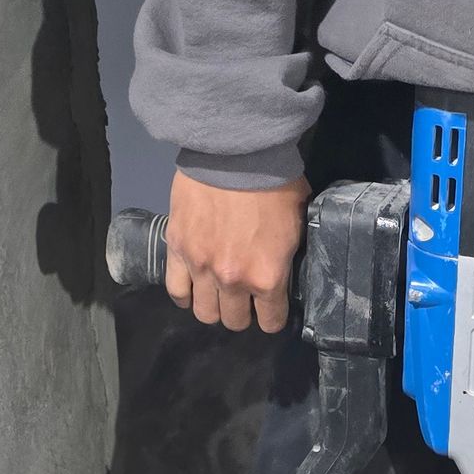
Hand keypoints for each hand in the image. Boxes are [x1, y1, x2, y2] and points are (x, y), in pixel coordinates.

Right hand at [165, 169, 307, 331]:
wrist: (235, 153)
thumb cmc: (274, 183)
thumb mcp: (297, 222)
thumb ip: (286, 253)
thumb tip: (283, 264)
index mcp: (267, 276)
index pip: (270, 320)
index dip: (273, 317)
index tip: (271, 308)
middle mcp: (232, 281)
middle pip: (234, 321)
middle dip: (243, 314)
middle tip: (245, 299)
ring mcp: (201, 267)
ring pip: (204, 312)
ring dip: (214, 308)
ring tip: (218, 295)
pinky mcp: (177, 249)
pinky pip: (176, 289)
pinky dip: (185, 295)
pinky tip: (192, 290)